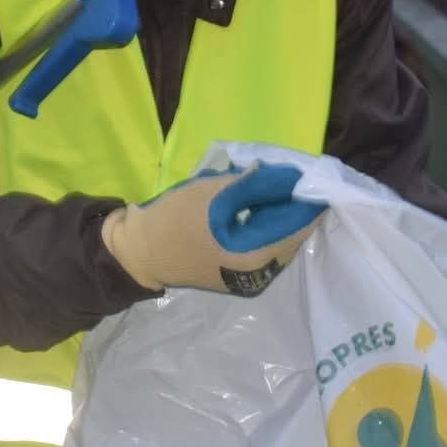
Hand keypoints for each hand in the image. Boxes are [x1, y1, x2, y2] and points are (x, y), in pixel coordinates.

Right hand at [102, 164, 325, 296]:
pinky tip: (256, 203)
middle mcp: (262, 273)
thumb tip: (294, 177)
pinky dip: (265, 221)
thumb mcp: (216, 193)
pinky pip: (264, 243)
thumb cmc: (174, 221)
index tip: (309, 169)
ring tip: (269, 182)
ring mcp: (250, 277)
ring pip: (279, 237)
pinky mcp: (239, 273)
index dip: (308, 194)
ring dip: (279, 210)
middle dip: (293, 201)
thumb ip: (258, 184)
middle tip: (286, 171)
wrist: (137, 253)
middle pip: (293, 231)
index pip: (300, 221)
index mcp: (258, 257)